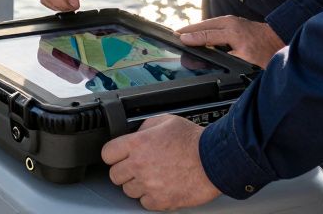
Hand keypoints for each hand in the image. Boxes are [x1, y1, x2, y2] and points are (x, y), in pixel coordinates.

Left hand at [102, 115, 221, 210]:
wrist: (215, 159)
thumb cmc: (194, 140)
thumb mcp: (166, 120)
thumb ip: (145, 127)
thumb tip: (136, 134)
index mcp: (137, 144)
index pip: (107, 154)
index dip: (113, 154)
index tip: (119, 156)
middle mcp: (139, 165)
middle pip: (115, 175)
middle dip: (124, 171)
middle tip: (136, 167)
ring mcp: (149, 185)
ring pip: (128, 191)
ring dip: (137, 185)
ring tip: (153, 176)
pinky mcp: (160, 200)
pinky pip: (144, 203)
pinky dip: (151, 197)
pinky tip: (160, 186)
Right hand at [177, 15, 285, 67]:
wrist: (280, 41)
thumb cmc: (266, 53)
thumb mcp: (247, 60)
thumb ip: (228, 58)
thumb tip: (211, 58)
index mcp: (232, 31)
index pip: (206, 35)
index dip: (192, 38)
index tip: (179, 38)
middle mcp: (230, 23)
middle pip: (204, 25)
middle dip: (189, 29)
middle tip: (174, 34)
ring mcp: (232, 21)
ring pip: (208, 23)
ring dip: (195, 28)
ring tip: (181, 33)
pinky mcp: (234, 23)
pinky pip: (213, 24)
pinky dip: (203, 28)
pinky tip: (198, 33)